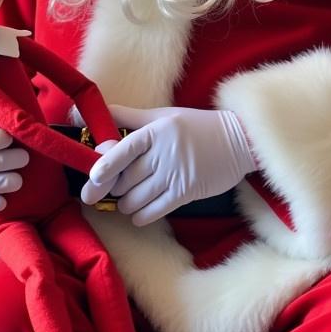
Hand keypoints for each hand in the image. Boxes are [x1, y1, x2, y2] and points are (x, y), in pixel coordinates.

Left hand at [80, 105, 254, 224]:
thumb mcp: (163, 116)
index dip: (106, 164)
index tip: (93, 176)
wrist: (237, 140)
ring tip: (125, 199)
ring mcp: (176, 174)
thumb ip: (130, 119)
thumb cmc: (195, 126)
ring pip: (136, 198)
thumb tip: (98, 124)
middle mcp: (165, 152)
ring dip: (124, 203)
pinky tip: (138, 213)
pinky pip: (153, 211)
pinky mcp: (186, 193)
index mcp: (156, 130)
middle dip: (110, 188)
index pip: (124, 149)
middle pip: (125, 179)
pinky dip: (140, 216)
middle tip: (105, 189)